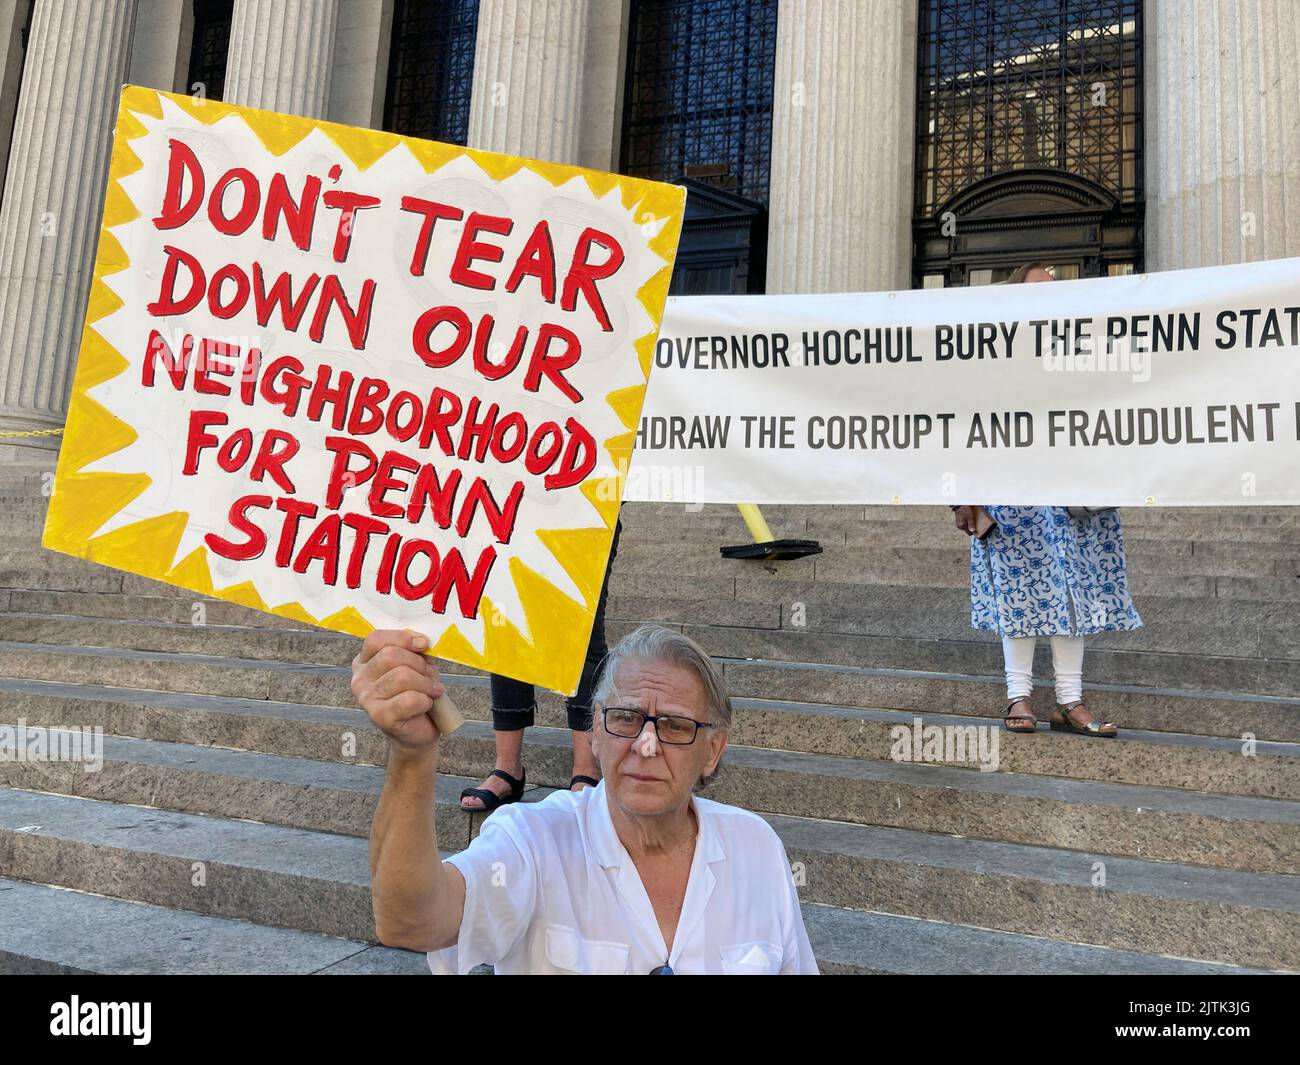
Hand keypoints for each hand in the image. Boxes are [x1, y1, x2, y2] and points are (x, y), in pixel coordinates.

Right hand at [351, 629, 445, 751]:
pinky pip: (410, 699)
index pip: (375, 639)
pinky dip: (425, 700)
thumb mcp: (415, 666)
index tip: (423, 644)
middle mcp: (360, 679)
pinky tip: (426, 704)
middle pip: (390, 656)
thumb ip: (414, 651)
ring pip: (402, 676)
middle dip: (418, 664)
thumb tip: (421, 641)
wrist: (418, 730)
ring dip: (425, 683)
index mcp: (365, 661)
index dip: (402, 638)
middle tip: (430, 675)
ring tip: (432, 691)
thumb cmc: (416, 693)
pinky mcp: (379, 717)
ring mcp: (367, 699)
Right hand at [953, 505, 976, 535]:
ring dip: (969, 524)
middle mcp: (959, 526)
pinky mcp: (958, 521)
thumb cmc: (965, 510)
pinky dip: (966, 522)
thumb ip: (971, 524)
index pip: (969, 533)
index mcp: (962, 526)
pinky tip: (968, 518)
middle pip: (967, 530)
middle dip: (971, 527)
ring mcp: (958, 524)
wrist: (959, 504)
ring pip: (965, 527)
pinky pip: (963, 524)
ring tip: (972, 520)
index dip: (973, 532)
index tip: (977, 529)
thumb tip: (972, 531)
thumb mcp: (969, 516)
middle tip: (975, 523)